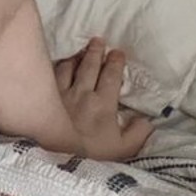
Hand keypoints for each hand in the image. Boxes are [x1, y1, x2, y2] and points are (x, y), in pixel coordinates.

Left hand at [53, 37, 151, 160]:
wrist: (58, 154)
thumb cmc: (93, 154)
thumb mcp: (123, 149)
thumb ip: (138, 134)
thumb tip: (148, 120)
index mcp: (103, 104)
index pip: (111, 77)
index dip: (115, 63)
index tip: (118, 52)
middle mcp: (83, 93)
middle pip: (90, 67)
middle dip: (96, 52)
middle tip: (99, 40)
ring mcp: (63, 92)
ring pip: (71, 67)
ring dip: (78, 56)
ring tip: (82, 48)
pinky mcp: (46, 96)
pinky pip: (53, 74)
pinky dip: (59, 65)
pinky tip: (61, 62)